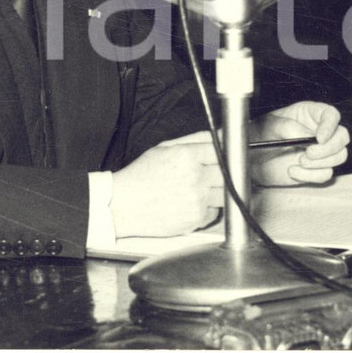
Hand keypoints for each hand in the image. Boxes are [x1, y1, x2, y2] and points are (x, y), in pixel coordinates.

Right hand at [109, 130, 223, 237]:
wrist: (123, 205)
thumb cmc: (141, 176)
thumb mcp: (164, 148)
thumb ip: (196, 139)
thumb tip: (221, 133)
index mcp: (186, 156)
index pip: (222, 149)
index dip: (226, 152)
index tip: (226, 155)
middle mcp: (195, 177)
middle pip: (228, 172)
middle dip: (222, 171)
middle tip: (210, 173)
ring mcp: (198, 200)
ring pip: (225, 192)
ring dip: (217, 190)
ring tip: (196, 189)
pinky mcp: (197, 219)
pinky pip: (215, 211)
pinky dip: (207, 207)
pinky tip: (190, 202)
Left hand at [250, 101, 348, 186]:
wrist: (251, 158)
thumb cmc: (259, 135)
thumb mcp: (269, 125)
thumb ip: (288, 127)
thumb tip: (306, 136)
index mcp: (309, 114)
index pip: (331, 115)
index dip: (330, 126)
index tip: (319, 137)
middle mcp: (319, 131)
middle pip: (342, 137)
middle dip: (329, 148)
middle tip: (309, 153)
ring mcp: (320, 151)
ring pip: (339, 156)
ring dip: (321, 162)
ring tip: (298, 161)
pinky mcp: (316, 169)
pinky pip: (325, 174)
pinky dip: (311, 175)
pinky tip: (292, 171)